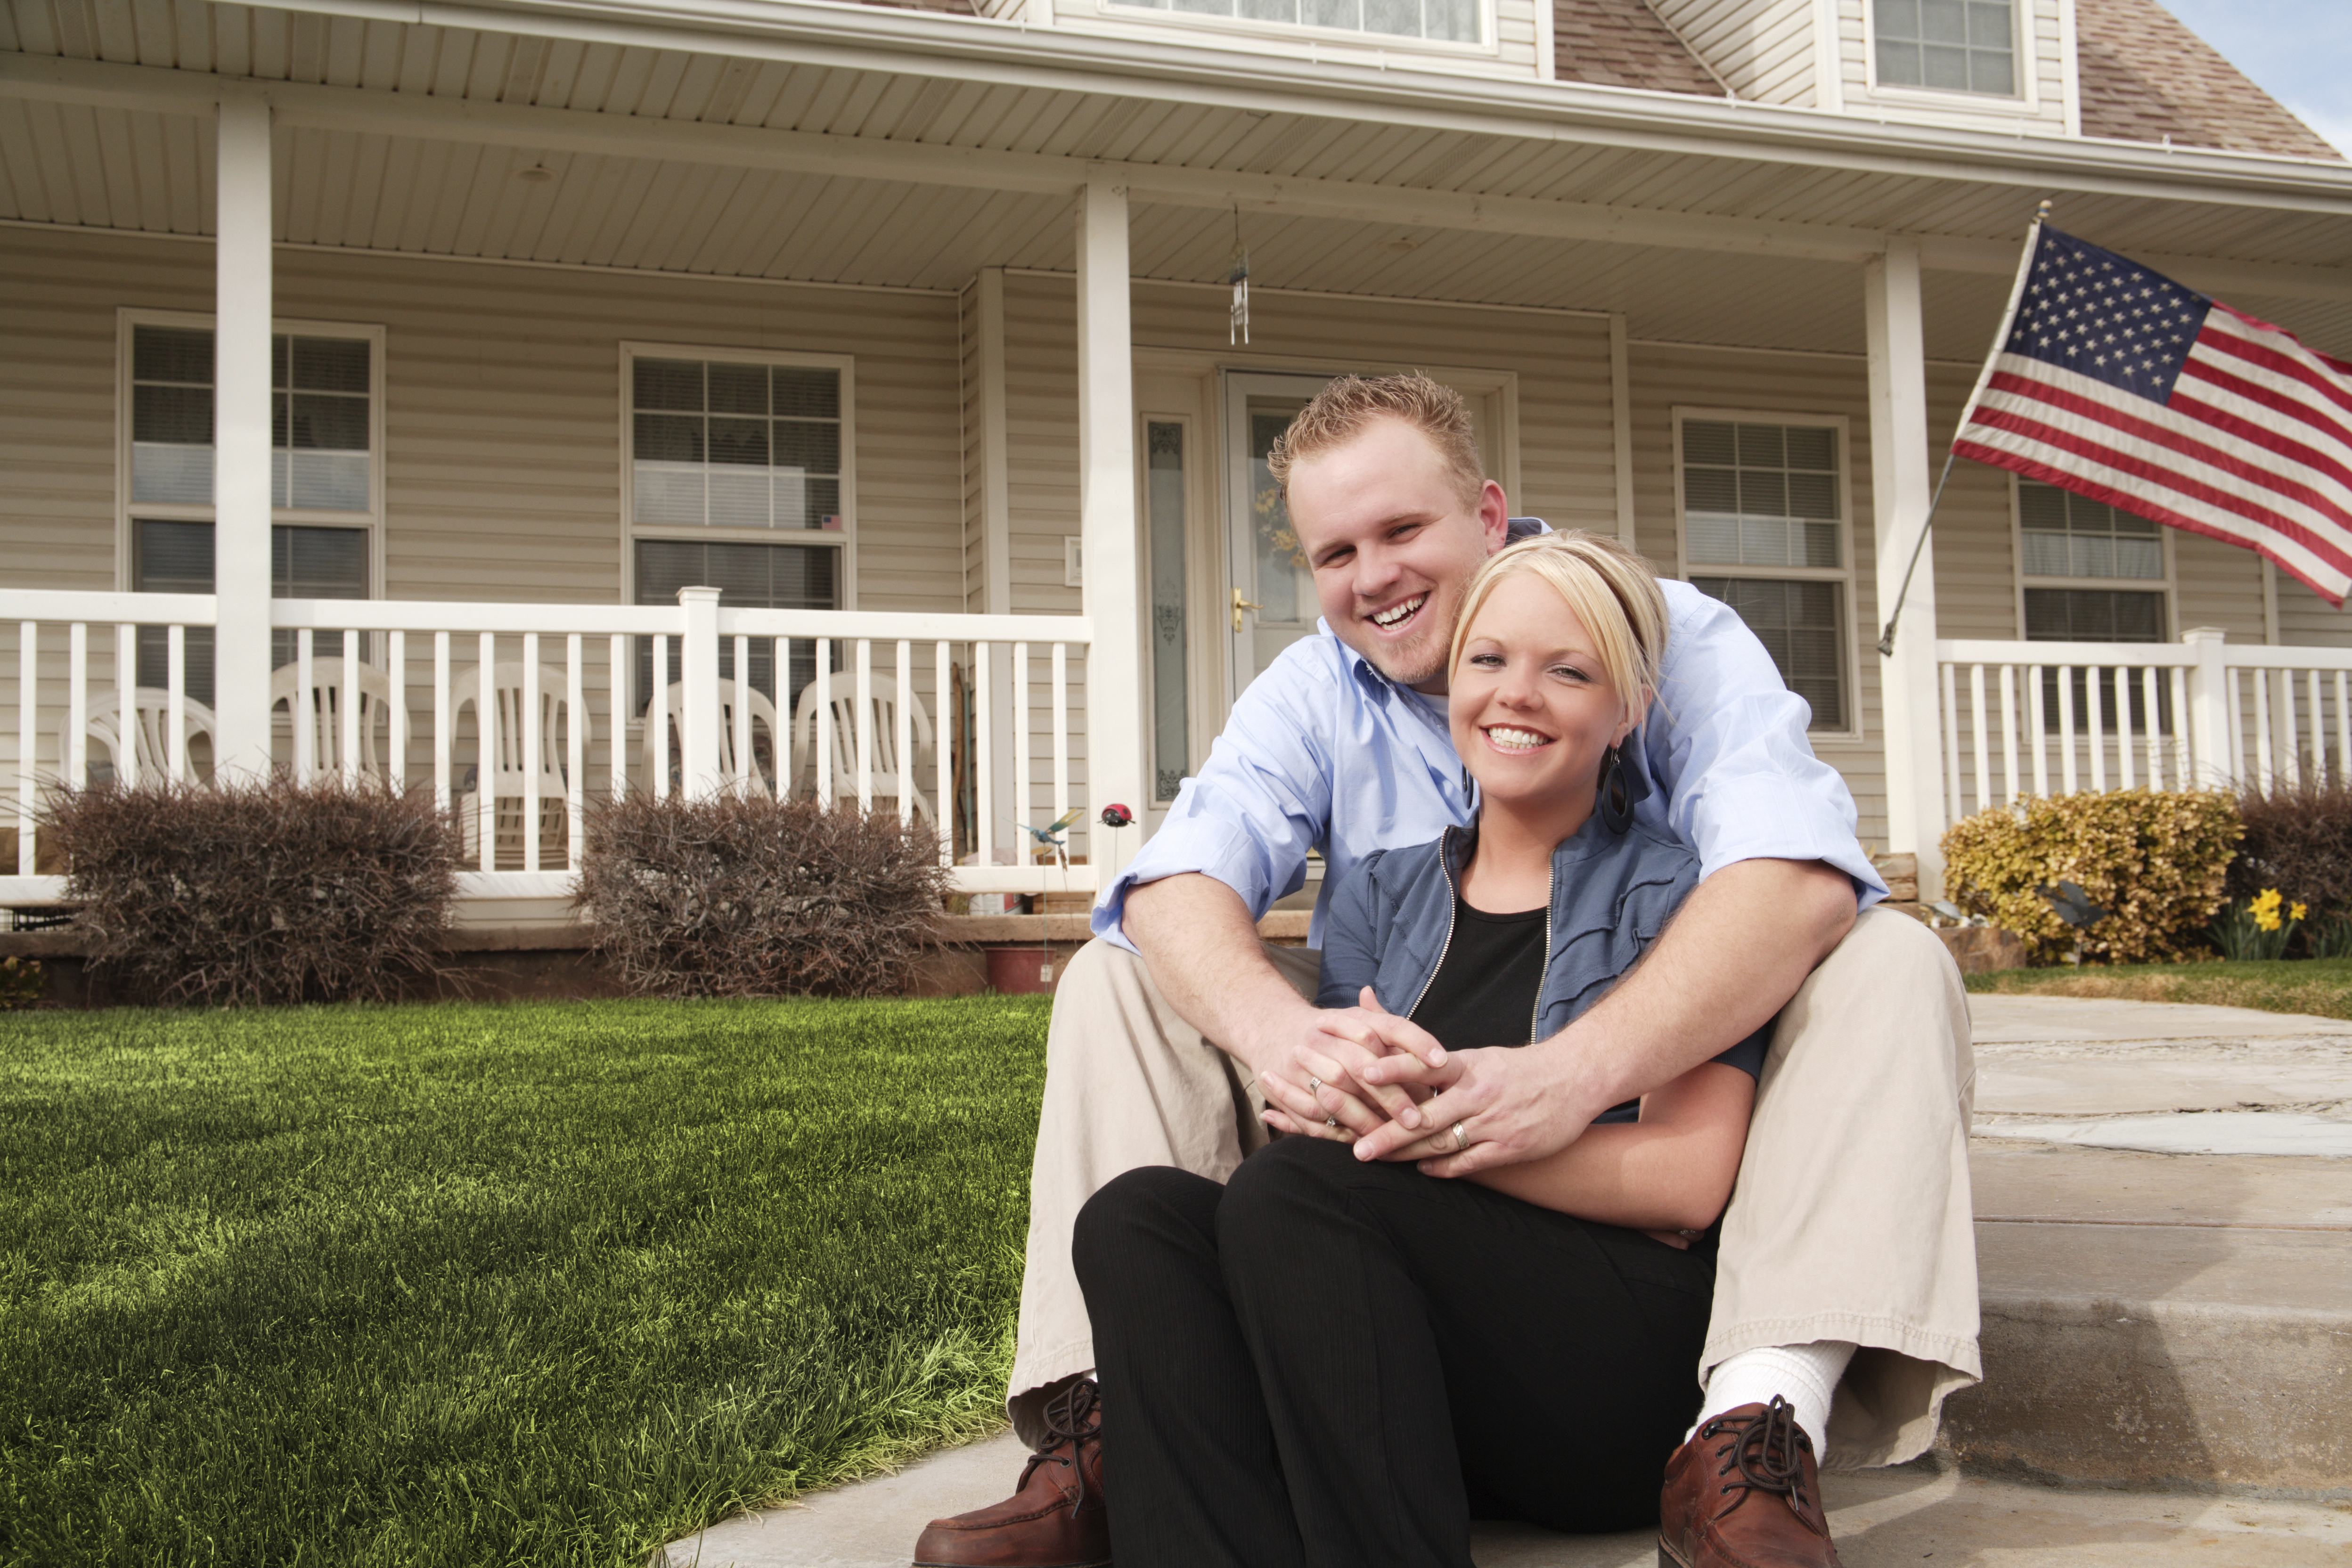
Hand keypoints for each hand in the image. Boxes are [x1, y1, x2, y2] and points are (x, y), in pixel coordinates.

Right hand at [1252, 988, 1447, 1143]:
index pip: (1390, 1025)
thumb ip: (1399, 1040)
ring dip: (1363, 1119)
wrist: (1270, 1025)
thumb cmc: (1332, 1032)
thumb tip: (1442, 1062)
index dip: (1417, 1042)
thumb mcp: (1362, 1025)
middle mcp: (1324, 1035)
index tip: (1441, 1062)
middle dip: (1390, 1096)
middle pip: (1363, 1065)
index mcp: (1350, 1017)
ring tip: (1388, 1138)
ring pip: (1336, 1094)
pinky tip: (1357, 1142)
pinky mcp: (1283, 1083)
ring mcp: (1301, 1059)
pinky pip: (1312, 1112)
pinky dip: (1334, 1129)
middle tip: (1416, 1120)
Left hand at [1350, 1029, 1607, 1175]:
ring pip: (1442, 1143)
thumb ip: (1433, 1057)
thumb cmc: (1516, 1069)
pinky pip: (1470, 1161)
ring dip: (1407, 1154)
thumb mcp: (1477, 1056)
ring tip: (1377, 1158)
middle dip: (1388, 1133)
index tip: (1362, 1072)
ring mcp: (1494, 1123)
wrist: (1575, 1079)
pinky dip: (1444, 1168)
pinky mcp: (1511, 1147)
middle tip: (1356, 1146)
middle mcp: (1478, 1094)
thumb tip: (1398, 1028)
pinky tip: (1422, 1170)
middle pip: (1425, 1117)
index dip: (1394, 1069)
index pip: (1425, 1066)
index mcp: (1468, 1067)